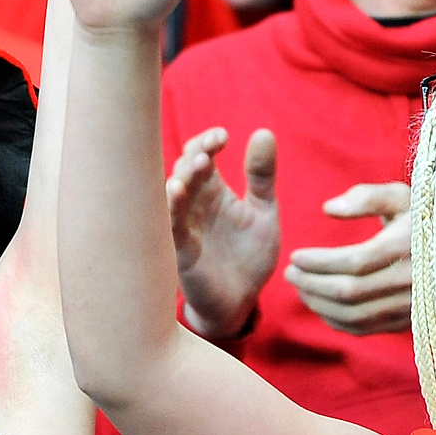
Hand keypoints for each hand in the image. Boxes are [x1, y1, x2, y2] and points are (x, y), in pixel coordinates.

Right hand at [169, 127, 280, 337]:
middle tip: (212, 146)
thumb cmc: (247, 256)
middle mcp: (195, 204)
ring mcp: (185, 225)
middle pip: (184, 168)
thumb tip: (263, 132)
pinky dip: (172, 206)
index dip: (207, 141)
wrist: (241, 302)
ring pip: (174, 192)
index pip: (202, 155)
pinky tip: (176, 190)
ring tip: (199, 163)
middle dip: (196, 153)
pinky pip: (172, 224)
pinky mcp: (181, 249)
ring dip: (184, 175)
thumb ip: (261, 175)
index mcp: (213, 191)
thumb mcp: (263, 211)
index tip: (223, 136)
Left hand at [287, 181, 411, 335]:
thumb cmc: (424, 214)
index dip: (319, 262)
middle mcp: (413, 280)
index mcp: (408, 246)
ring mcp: (413, 304)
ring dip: (320, 304)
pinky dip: (337, 321)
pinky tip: (320, 305)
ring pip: (356, 315)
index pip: (354, 261)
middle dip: (312, 284)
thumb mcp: (400, 195)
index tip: (295, 256)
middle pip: (351, 291)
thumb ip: (365, 197)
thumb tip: (328, 209)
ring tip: (299, 288)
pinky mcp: (409, 320)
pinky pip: (366, 328)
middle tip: (289, 273)